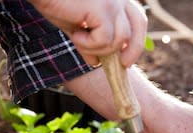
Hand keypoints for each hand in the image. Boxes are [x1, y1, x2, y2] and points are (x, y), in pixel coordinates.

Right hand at [29, 0, 146, 66]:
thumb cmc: (54, 2)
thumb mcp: (75, 26)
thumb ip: (89, 42)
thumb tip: (96, 63)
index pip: (137, 20)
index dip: (136, 41)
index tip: (126, 59)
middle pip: (138, 27)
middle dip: (133, 50)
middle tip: (123, 65)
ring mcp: (112, 2)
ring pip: (119, 40)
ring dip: (98, 48)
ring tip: (78, 40)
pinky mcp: (103, 9)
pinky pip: (105, 41)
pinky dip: (89, 45)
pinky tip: (75, 35)